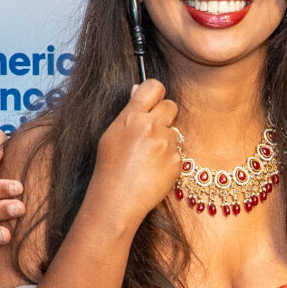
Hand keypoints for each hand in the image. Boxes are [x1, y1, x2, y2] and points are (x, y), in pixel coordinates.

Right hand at [86, 81, 181, 235]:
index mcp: (132, 117)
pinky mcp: (176, 161)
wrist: (117, 200)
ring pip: (174, 131)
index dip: (156, 93)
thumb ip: (129, 111)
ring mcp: (166, 144)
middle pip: (171, 105)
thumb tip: (138, 89)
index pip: (154, 87)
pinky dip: (169, 158)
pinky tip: (154, 169)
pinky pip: (177, 151)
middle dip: (164, 115)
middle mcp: (151, 126)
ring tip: (148, 157)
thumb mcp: (112, 134)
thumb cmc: (109, 168)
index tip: (153, 101)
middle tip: (151, 131)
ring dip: (165, 139)